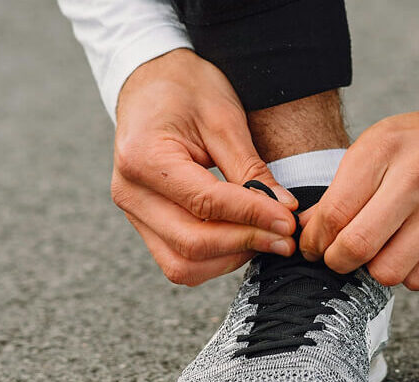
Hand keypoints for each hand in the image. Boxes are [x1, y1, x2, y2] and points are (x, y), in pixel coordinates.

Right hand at [112, 49, 297, 285]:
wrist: (150, 81)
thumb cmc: (186, 89)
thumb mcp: (223, 118)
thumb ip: (251, 169)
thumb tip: (284, 210)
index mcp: (142, 158)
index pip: (205, 203)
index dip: (253, 216)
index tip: (289, 221)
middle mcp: (130, 193)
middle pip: (191, 243)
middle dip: (245, 243)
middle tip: (286, 238)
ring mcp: (133, 213)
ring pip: (183, 264)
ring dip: (230, 258)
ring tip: (267, 238)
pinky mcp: (144, 224)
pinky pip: (178, 260)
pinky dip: (215, 258)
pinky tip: (243, 239)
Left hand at [299, 81, 418, 289]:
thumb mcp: (385, 142)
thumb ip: (345, 185)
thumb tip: (306, 229)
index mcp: (386, 148)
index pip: (333, 213)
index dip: (316, 239)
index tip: (316, 245)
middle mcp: (418, 178)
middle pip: (356, 247)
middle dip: (337, 261)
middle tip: (340, 256)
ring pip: (387, 272)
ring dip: (376, 268)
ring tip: (383, 248)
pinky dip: (411, 272)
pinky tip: (416, 248)